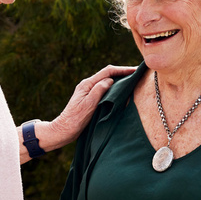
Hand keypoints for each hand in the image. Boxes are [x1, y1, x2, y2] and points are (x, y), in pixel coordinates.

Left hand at [20, 65, 135, 162]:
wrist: (64, 129)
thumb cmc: (75, 119)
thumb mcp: (88, 105)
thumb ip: (99, 90)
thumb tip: (110, 80)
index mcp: (87, 84)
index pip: (107, 72)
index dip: (122, 70)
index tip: (134, 70)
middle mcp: (87, 85)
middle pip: (107, 74)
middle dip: (122, 72)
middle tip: (136, 73)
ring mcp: (88, 91)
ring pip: (106, 81)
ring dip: (118, 79)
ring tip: (131, 80)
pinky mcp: (89, 98)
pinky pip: (104, 88)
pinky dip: (114, 87)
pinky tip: (120, 91)